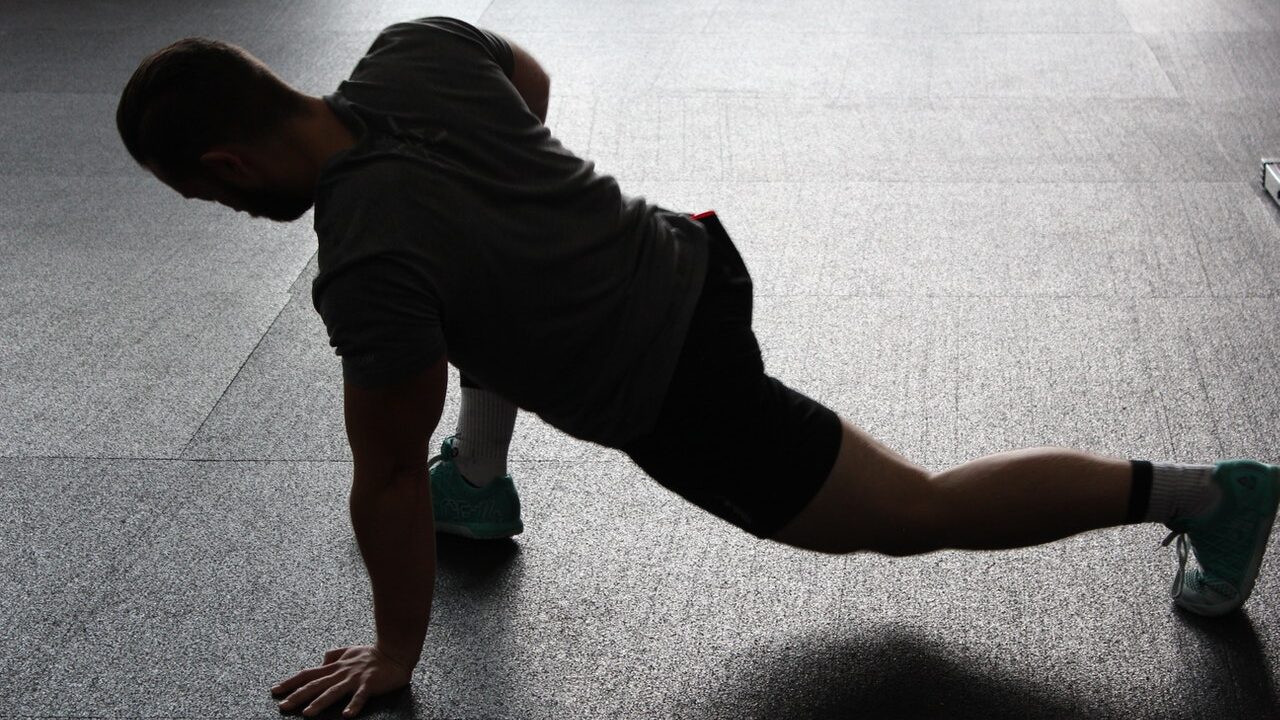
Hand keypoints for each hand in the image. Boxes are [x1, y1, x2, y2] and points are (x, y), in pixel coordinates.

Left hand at [272, 645, 412, 717]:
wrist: (395, 651)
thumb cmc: (373, 653)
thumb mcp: (349, 650)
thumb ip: (334, 655)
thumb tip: (322, 660)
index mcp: (335, 666)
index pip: (308, 674)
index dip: (291, 682)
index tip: (275, 690)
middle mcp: (341, 673)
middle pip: (316, 684)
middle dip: (298, 696)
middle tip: (283, 706)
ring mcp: (355, 679)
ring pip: (334, 692)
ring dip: (320, 702)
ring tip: (307, 713)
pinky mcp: (369, 684)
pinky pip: (360, 697)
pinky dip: (353, 706)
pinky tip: (346, 716)